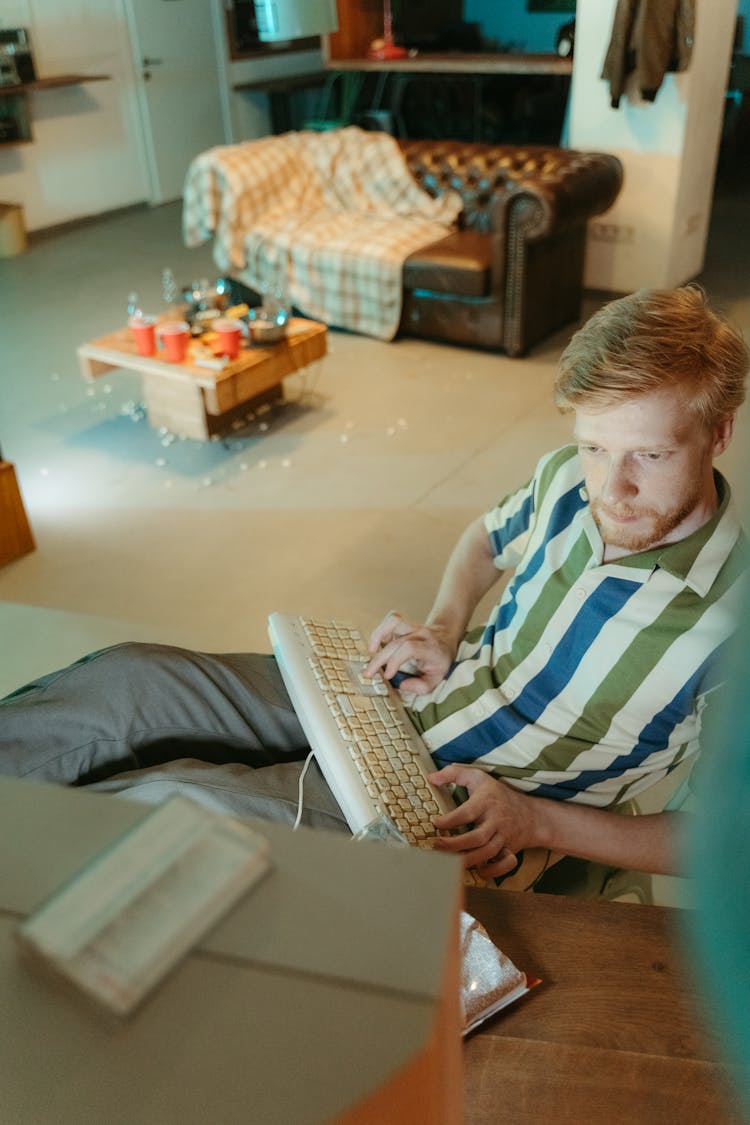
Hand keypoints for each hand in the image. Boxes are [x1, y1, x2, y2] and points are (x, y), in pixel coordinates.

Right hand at [365, 611, 456, 693]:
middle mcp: (422, 634)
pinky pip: (391, 619)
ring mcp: (413, 626)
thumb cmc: (440, 659)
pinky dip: (382, 629)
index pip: (409, 648)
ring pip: (394, 621)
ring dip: (379, 635)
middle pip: (396, 642)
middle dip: (380, 658)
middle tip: (369, 672)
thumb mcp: (438, 678)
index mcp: (431, 648)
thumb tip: (402, 685)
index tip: (388, 675)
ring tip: (371, 650)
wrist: (446, 638)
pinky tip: (378, 643)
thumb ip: (422, 686)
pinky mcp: (405, 623)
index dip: (395, 661)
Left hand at [427, 764, 537, 878]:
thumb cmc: (498, 795)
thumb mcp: (478, 777)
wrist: (532, 814)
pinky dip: (493, 871)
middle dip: (456, 844)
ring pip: (488, 852)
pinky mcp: (511, 850)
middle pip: (477, 837)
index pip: (468, 812)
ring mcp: (504, 837)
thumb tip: (431, 778)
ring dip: (469, 860)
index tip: (436, 823)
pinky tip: (478, 871)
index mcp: (486, 802)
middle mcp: (496, 820)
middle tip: (437, 845)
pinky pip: (506, 864)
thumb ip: (454, 773)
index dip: (450, 820)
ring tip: (449, 862)